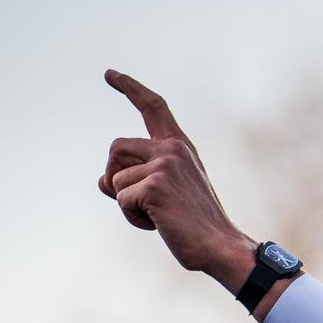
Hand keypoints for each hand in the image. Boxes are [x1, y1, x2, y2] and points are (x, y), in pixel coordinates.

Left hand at [98, 70, 254, 288]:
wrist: (221, 247)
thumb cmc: (194, 226)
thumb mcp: (166, 194)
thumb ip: (136, 180)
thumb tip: (101, 181)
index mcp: (180, 147)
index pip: (152, 107)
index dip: (130, 88)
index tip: (110, 74)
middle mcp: (173, 149)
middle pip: (116, 148)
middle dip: (114, 177)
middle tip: (136, 202)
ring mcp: (165, 165)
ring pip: (114, 178)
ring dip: (126, 203)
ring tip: (157, 217)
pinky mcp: (156, 185)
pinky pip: (121, 199)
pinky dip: (133, 217)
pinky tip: (158, 225)